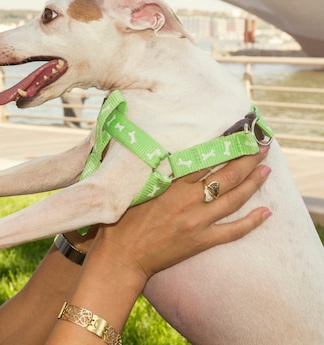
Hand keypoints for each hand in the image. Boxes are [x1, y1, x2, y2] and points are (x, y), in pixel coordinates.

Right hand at [94, 146, 271, 281]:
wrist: (122, 255)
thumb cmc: (122, 220)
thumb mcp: (137, 189)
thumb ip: (157, 174)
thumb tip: (170, 156)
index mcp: (171, 185)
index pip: (204, 160)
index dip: (223, 146)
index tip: (236, 136)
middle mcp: (188, 201)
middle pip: (226, 176)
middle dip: (247, 160)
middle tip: (261, 147)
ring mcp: (198, 222)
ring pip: (234, 199)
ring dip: (253, 183)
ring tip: (267, 169)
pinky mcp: (201, 241)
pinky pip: (233, 231)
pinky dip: (252, 222)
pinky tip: (266, 213)